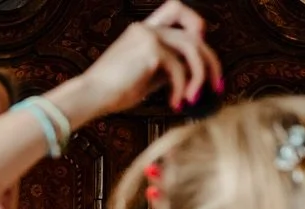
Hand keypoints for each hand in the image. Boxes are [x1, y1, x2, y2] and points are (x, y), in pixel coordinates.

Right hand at [78, 1, 220, 115]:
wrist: (88, 97)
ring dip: (201, 76)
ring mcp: (149, 37)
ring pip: (193, 49)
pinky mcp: (151, 52)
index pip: (176, 9)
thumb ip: (165, 69)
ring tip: (194, 98)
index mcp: (142, 30)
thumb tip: (191, 75)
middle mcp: (147, 28)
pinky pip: (179, 70)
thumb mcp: (144, 77)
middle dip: (211, 60)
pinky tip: (175, 103)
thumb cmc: (109, 93)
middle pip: (195, 33)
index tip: (200, 48)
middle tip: (216, 84)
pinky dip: (181, 89)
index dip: (195, 24)